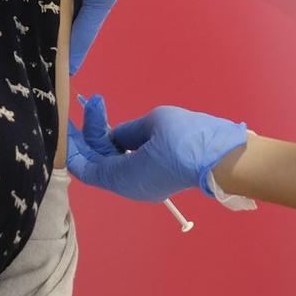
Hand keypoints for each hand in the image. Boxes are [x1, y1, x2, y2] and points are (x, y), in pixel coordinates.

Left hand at [64, 94, 248, 203]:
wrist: (225, 158)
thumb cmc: (186, 140)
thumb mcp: (152, 124)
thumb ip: (128, 131)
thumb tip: (117, 136)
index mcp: (122, 178)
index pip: (85, 168)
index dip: (74, 147)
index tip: (69, 124)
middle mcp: (131, 186)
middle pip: (99, 163)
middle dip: (90, 137)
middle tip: (89, 108)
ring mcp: (146, 184)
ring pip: (114, 163)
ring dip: (106, 140)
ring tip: (101, 111)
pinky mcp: (159, 178)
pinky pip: (130, 163)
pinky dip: (121, 147)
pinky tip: (122, 129)